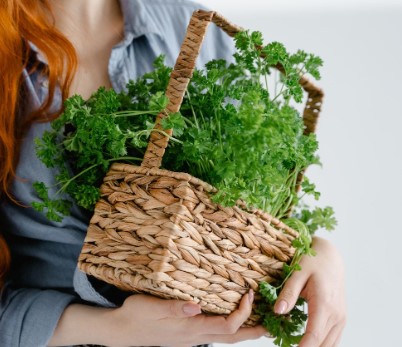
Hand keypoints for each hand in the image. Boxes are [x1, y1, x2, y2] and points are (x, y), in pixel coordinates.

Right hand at [106, 290, 265, 346]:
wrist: (121, 330)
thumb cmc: (135, 315)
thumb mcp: (151, 307)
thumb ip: (174, 307)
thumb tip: (196, 305)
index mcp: (189, 329)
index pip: (226, 325)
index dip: (243, 313)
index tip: (250, 294)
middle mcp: (194, 337)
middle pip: (231, 337)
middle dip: (253, 331)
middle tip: (273, 323)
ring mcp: (190, 338)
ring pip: (224, 338)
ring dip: (243, 331)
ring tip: (259, 323)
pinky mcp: (186, 335)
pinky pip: (214, 334)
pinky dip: (228, 328)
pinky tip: (229, 319)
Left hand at [273, 237, 345, 346]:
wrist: (331, 258)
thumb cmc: (313, 262)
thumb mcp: (297, 273)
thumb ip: (288, 293)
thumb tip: (278, 311)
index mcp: (324, 304)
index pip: (314, 336)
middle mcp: (336, 314)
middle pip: (322, 344)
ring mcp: (341, 318)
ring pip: (330, 345)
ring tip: (295, 346)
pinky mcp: (341, 318)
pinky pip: (334, 339)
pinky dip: (322, 344)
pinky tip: (307, 344)